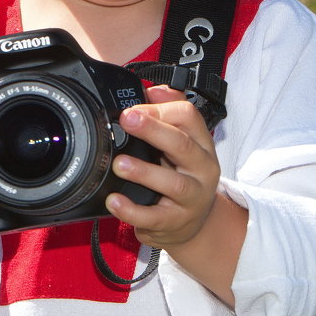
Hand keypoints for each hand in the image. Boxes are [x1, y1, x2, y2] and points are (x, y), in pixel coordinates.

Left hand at [105, 84, 220, 248]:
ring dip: (144, 171)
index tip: (133, 109)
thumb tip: (151, 91)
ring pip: (172, 183)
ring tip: (119, 164)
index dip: (159, 109)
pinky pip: (155, 217)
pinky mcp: (176, 223)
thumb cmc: (182, 176)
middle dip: (154, 129)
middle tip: (127, 120)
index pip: (189, 116)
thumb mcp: (181, 144)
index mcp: (201, 143)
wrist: (194, 225)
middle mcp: (201, 169)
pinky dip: (133, 210)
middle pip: (182, 145)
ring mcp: (191, 198)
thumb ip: (167, 115)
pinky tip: (115, 201)